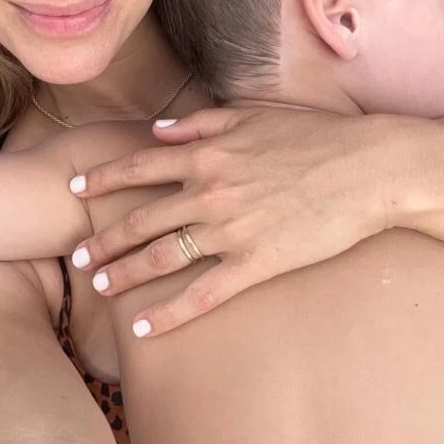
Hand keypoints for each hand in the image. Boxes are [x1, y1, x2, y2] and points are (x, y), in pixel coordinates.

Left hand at [71, 107, 414, 335]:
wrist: (367, 168)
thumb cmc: (315, 135)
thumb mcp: (253, 114)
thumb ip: (201, 121)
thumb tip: (158, 129)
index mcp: (207, 153)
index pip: (139, 167)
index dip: (102, 179)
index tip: (76, 190)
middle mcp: (209, 191)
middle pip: (141, 219)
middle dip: (104, 239)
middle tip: (77, 257)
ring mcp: (230, 230)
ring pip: (162, 257)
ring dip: (125, 274)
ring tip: (100, 287)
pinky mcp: (256, 263)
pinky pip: (203, 294)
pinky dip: (169, 313)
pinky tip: (144, 328)